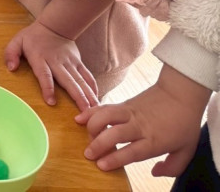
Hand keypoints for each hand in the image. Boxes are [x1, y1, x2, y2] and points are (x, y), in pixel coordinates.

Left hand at [4, 21, 98, 109]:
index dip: (47, 87)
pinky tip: (97, 99)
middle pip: (68, 81)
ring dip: (88, 95)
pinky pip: (87, 75)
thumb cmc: (33, 37)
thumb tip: (11, 68)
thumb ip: (11, 53)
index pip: (44, 75)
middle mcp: (57, 62)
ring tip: (94, 109)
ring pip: (80, 81)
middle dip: (77, 97)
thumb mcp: (17, 41)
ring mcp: (70, 63)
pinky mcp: (78, 62)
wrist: (55, 25)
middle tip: (84, 112)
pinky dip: (92, 87)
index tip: (51, 101)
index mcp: (41, 59)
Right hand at [76, 65, 210, 174]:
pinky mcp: (124, 103)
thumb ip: (172, 167)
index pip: (131, 151)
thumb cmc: (184, 123)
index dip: (115, 158)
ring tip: (84, 136)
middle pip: (114, 134)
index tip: (101, 165)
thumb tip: (154, 172)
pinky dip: (90, 112)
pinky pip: (104, 107)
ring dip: (92, 126)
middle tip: (88, 154)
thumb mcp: (186, 150)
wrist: (181, 93)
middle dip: (98, 145)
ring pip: (106, 116)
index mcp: (154, 140)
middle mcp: (139, 126)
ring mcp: (130, 113)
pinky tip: (80, 118)